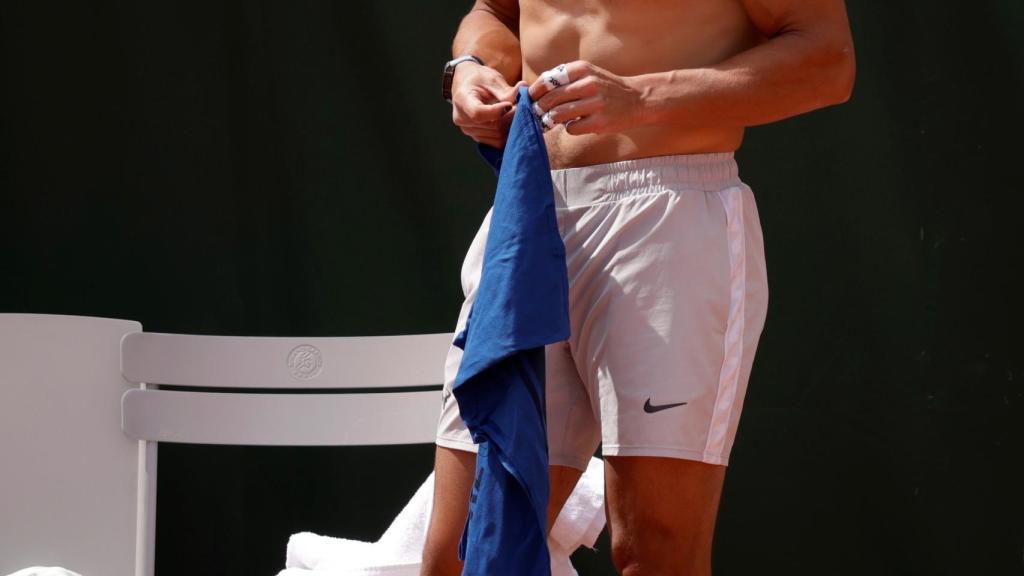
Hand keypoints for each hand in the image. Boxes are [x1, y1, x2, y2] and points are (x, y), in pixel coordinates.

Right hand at [451, 62, 526, 148]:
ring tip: (515, 111)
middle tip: (520, 106)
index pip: (478, 113)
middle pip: (492, 126)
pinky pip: (497, 141)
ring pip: (497, 136)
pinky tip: (510, 120)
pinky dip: (507, 133)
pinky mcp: (477, 137)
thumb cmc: (478, 78)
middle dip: (510, 117)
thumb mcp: (492, 79)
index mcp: (462, 101)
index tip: (510, 104)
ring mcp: (469, 130)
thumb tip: (524, 88)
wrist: (466, 85)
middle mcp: (462, 119)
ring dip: (511, 125)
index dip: (498, 111)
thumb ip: (506, 90)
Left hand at [528, 60, 645, 135]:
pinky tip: (576, 124)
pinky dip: (569, 128)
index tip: (530, 99)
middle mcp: (589, 83)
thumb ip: (563, 80)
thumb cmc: (606, 88)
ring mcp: (595, 103)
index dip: (535, 91)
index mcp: (582, 69)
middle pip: (551, 99)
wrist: (637, 99)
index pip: (548, 80)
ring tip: (552, 121)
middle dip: (539, 108)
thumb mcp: (587, 74)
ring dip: (551, 120)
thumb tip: (532, 91)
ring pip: (558, 114)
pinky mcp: (600, 122)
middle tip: (536, 114)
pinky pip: (572, 128)